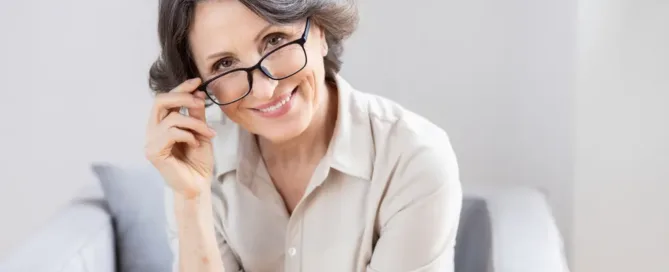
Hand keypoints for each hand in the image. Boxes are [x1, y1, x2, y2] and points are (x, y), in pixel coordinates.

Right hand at [145, 78, 215, 197]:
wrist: (198, 185)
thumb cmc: (198, 161)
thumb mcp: (200, 132)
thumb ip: (196, 114)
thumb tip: (197, 92)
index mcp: (161, 124)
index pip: (166, 99)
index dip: (181, 88)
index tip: (198, 82)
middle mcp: (152, 131)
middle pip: (160, 101)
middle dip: (183, 97)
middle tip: (201, 102)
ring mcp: (150, 141)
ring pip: (172, 118)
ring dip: (195, 123)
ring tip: (208, 133)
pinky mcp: (153, 152)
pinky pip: (172, 133)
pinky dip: (189, 135)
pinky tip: (195, 144)